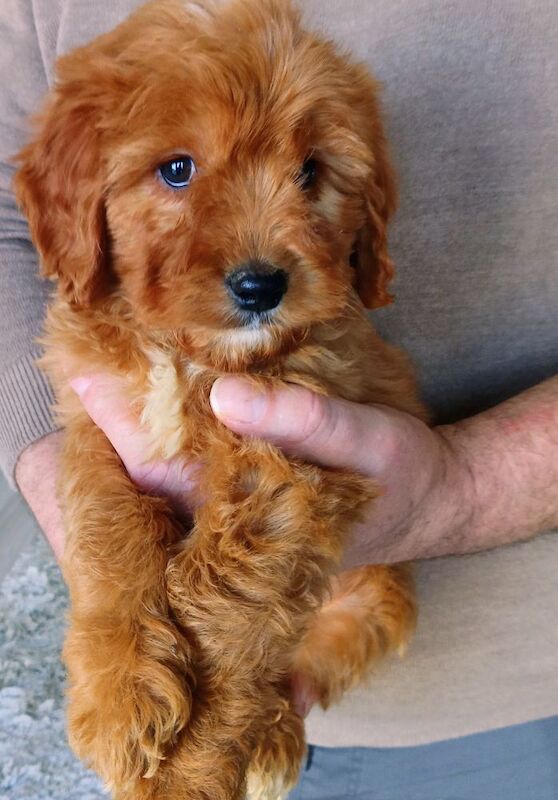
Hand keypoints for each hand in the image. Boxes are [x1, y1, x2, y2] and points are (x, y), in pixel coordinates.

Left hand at [66, 374, 474, 568]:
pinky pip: (199, 464)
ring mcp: (243, 512)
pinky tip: (165, 401)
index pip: (164, 472)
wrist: (432, 501)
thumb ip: (300, 421)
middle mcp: (236, 522)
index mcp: (252, 517)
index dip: (123, 426)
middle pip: (155, 474)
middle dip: (120, 424)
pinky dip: (176, 431)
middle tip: (87, 371)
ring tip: (111, 379)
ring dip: (143, 427)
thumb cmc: (401, 474)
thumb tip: (223, 397)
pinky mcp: (255, 495)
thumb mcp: (364, 440)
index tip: (87, 376)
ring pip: (174, 471)